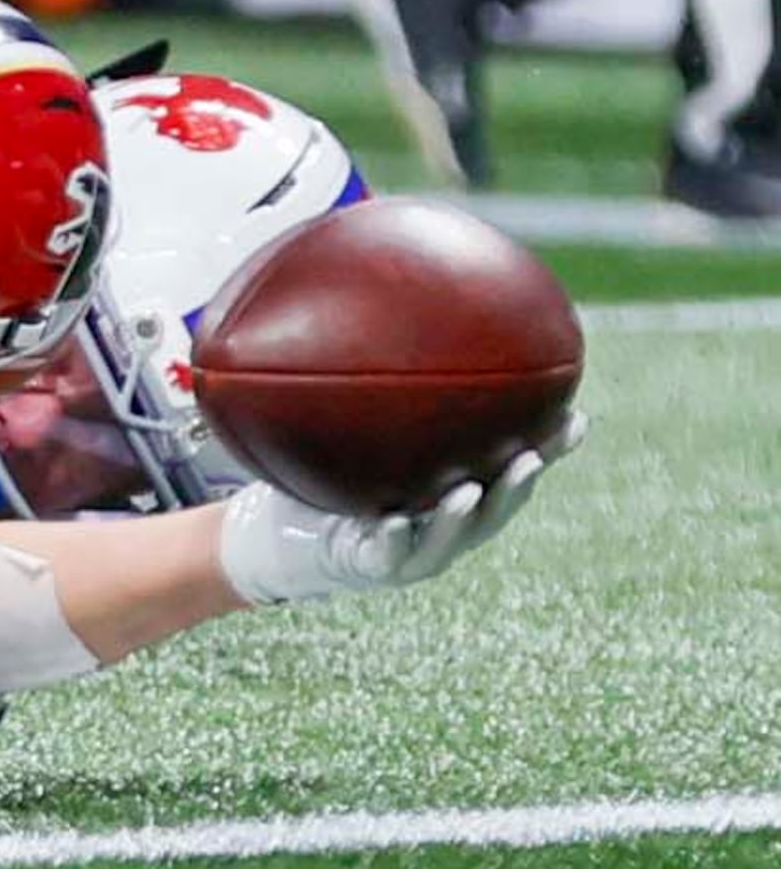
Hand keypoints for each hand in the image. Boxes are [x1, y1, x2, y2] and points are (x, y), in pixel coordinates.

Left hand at [217, 414, 582, 606]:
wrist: (292, 531)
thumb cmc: (337, 475)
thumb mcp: (359, 424)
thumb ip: (381, 382)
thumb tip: (378, 301)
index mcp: (458, 488)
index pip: (512, 463)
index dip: (549, 446)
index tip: (577, 416)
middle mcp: (446, 522)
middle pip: (497, 506)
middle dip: (519, 483)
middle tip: (532, 455)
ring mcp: (415, 549)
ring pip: (450, 538)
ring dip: (462, 516)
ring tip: (468, 491)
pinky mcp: (374, 567)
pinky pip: (386, 553)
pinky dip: (393, 538)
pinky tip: (392, 520)